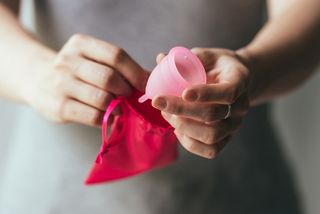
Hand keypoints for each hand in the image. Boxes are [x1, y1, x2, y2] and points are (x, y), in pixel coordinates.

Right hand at [24, 34, 148, 126]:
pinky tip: (109, 116)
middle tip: (130, 97)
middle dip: (126, 90)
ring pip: (102, 99)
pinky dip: (107, 118)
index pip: (116, 55)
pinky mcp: (59, 107)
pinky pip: (93, 116)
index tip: (145, 85)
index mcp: (81, 44)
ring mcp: (61, 84)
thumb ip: (118, 66)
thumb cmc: (76, 71)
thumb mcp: (92, 58)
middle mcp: (68, 61)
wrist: (37, 80)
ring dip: (118, 106)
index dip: (135, 72)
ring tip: (120, 107)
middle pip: (110, 78)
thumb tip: (150, 79)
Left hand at [152, 48, 250, 158]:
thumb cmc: (216, 66)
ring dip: (183, 126)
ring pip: (211, 135)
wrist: (234, 81)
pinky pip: (211, 150)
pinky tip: (177, 129)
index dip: (205, 94)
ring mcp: (235, 124)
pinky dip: (189, 143)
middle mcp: (241, 105)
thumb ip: (187, 57)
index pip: (228, 92)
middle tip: (158, 102)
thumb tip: (160, 59)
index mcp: (240, 80)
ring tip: (166, 114)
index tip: (183, 92)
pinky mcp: (227, 138)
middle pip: (213, 115)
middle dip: (181, 110)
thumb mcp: (206, 55)